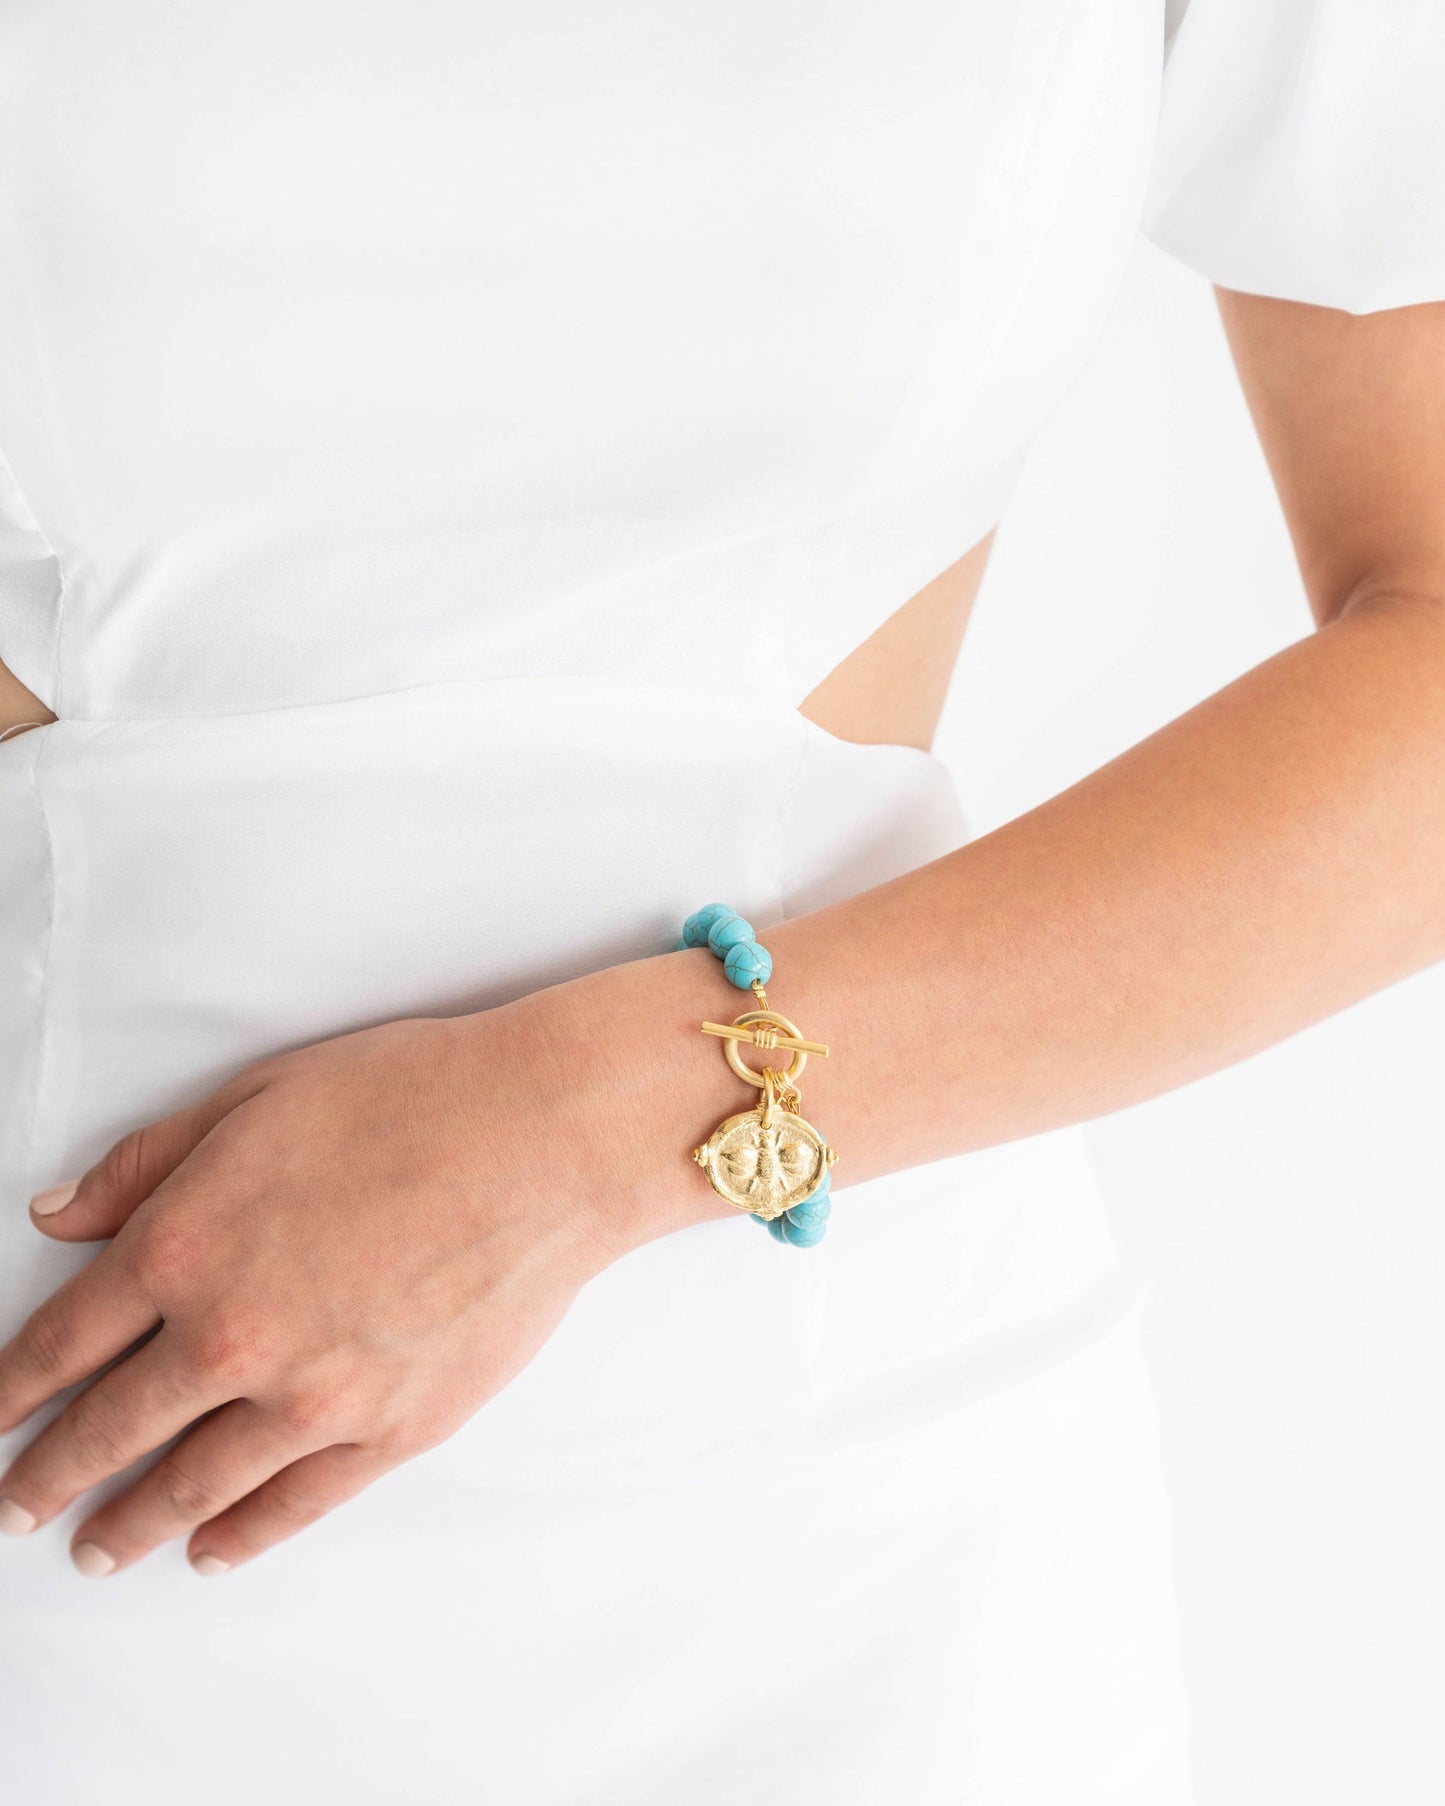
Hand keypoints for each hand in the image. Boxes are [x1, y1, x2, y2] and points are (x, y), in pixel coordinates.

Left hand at [0, 953, 733, 1576]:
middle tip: (17, 1508)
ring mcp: (312, 1397)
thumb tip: (62, 1215)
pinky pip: (293, 1504)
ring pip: (191, 1487)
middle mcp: (231, 1337)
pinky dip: (240, 1537)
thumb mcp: (257, 1097)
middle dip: (48, 1476)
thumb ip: (148, 1165)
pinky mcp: (390, 1431)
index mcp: (184, 1244)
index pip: (62, 1342)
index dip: (9, 1389)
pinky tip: (209, 1550)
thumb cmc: (414, 1097)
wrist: (545, 1137)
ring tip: (97, 1550)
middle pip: (109, 1431)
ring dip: (129, 1525)